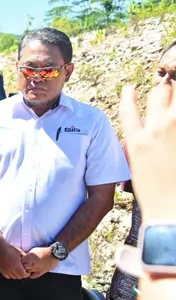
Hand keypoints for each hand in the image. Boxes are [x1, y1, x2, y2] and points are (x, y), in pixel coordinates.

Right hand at [0, 240, 29, 278]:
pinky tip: (11, 269)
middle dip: (22, 274)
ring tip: (17, 269)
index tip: (27, 270)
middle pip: (19, 277)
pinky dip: (10, 274)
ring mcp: (5, 270)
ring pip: (13, 277)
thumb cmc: (10, 249)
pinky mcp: (1, 270)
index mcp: (16, 265)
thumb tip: (30, 263)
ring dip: (16, 274)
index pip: (24, 275)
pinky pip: (8, 276)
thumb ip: (26, 259)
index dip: (27, 273)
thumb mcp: (20, 252)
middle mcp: (10, 269)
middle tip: (23, 269)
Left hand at [21, 247, 58, 278]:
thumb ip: (27, 256)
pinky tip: (30, 272)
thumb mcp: (33, 251)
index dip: (18, 262)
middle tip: (21, 265)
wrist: (53, 254)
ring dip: (25, 271)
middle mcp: (32, 264)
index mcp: (29, 258)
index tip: (18, 261)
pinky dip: (30, 275)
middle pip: (22, 268)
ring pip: (26, 273)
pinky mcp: (41, 272)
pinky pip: (32, 276)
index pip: (19, 262)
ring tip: (25, 268)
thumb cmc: (43, 251)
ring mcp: (36, 269)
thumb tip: (21, 258)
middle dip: (21, 267)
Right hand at [120, 84, 175, 221]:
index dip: (128, 96)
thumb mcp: (138, 169)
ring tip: (175, 101)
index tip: (130, 89)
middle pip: (161, 92)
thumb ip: (139, 149)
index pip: (128, 109)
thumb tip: (141, 139)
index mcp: (137, 141)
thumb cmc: (155, 196)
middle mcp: (157, 129)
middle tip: (169, 90)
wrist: (170, 210)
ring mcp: (175, 130)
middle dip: (166, 90)